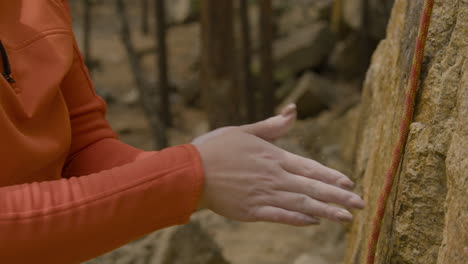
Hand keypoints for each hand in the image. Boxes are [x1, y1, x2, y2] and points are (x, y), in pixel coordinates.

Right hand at [192, 104, 364, 225]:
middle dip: (339, 197)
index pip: (310, 167)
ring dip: (326, 212)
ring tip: (346, 218)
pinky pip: (281, 216)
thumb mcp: (244, 130)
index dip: (331, 176)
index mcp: (273, 156)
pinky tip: (314, 222)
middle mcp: (274, 176)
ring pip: (302, 204)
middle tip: (360, 204)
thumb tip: (293, 110)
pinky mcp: (252, 210)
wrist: (191, 171)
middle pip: (312, 188)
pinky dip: (299, 219)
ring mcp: (264, 194)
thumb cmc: (216, 147)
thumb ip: (272, 126)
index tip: (349, 183)